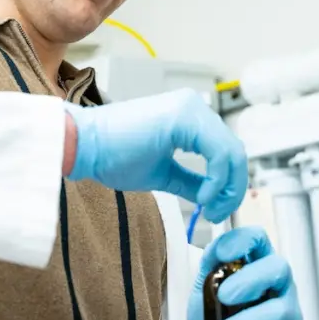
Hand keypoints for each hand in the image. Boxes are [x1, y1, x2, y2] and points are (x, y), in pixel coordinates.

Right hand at [64, 89, 246, 222]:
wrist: (84, 144)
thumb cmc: (113, 155)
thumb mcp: (163, 173)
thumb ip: (192, 181)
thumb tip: (215, 196)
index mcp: (190, 116)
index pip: (226, 151)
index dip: (229, 184)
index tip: (216, 209)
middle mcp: (194, 106)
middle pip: (234, 151)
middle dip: (232, 188)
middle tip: (218, 213)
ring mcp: (191, 108)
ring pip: (232, 152)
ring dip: (227, 186)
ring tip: (209, 207)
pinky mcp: (185, 117)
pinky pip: (219, 152)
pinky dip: (218, 179)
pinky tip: (202, 196)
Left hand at [187, 227, 306, 319]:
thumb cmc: (214, 318)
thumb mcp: (205, 289)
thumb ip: (210, 266)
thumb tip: (219, 249)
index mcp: (257, 264)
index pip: (258, 239)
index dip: (243, 240)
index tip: (222, 254)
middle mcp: (280, 284)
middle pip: (278, 268)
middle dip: (250, 280)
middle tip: (223, 296)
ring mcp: (291, 314)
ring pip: (279, 311)